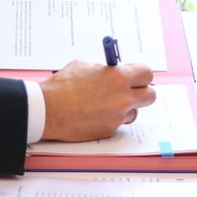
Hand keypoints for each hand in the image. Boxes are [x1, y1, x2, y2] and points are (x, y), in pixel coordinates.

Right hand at [38, 60, 155, 141]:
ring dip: (125, 108)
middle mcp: (122, 98)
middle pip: (150, 95)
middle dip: (142, 92)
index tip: (137, 76)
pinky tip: (94, 114)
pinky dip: (110, 119)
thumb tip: (116, 71)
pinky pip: (118, 123)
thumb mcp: (85, 66)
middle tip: (131, 91)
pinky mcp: (109, 131)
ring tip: (105, 104)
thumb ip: (106, 69)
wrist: (46, 110)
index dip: (141, 74)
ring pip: (134, 112)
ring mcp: (117, 116)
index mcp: (118, 77)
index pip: (147, 73)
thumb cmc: (62, 86)